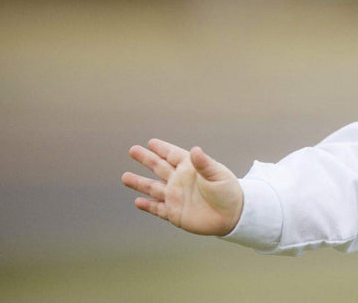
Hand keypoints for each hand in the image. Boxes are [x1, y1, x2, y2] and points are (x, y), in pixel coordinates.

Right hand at [122, 139, 242, 235]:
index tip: (150, 142)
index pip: (172, 155)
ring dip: (139, 183)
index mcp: (191, 168)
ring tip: (125, 177)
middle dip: (146, 159)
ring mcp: (176, 197)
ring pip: (153, 188)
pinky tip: (137, 201)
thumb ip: (203, 164)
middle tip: (132, 150)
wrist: (232, 215)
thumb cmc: (228, 191)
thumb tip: (194, 149)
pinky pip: (158, 208)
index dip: (162, 148)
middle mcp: (180, 181)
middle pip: (159, 167)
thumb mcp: (217, 175)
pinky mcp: (175, 213)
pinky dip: (147, 205)